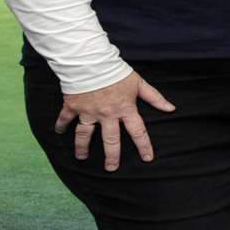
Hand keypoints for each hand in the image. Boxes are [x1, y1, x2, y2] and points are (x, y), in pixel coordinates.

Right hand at [53, 71, 175, 170]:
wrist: (91, 61)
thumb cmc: (116, 71)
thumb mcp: (139, 83)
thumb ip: (155, 97)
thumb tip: (171, 108)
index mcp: (125, 109)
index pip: (138, 132)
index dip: (144, 146)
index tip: (147, 158)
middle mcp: (107, 114)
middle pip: (110, 140)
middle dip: (112, 156)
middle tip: (111, 168)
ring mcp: (88, 112)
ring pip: (85, 135)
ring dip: (82, 147)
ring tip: (81, 157)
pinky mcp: (73, 106)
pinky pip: (65, 118)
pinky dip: (60, 125)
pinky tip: (58, 132)